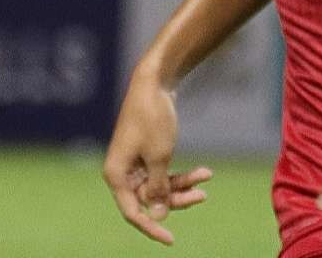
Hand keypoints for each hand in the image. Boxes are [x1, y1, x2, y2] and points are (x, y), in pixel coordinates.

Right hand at [102, 72, 214, 243]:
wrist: (154, 82)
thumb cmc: (153, 118)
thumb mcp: (159, 157)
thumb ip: (158, 190)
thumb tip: (156, 217)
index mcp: (116, 176)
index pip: (132, 212)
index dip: (151, 227)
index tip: (171, 240)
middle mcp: (122, 173)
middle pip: (149, 200)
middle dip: (176, 199)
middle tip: (202, 196)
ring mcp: (135, 164)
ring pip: (159, 188)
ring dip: (183, 185)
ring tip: (206, 177)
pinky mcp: (147, 155)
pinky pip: (163, 174)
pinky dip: (182, 174)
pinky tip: (204, 172)